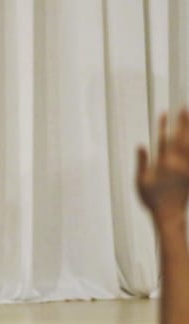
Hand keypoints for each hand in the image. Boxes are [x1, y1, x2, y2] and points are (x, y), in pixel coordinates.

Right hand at [136, 108, 188, 223]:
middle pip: (180, 139)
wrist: (169, 215)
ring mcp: (186, 168)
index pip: (163, 140)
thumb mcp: (140, 181)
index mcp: (162, 164)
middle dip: (182, 123)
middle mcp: (176, 164)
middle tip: (184, 109)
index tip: (165, 112)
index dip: (163, 126)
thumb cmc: (152, 199)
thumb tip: (141, 145)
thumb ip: (142, 162)